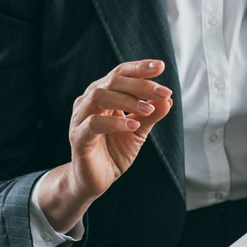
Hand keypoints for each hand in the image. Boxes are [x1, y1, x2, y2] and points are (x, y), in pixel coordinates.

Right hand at [38, 60, 171, 231]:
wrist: (95, 181)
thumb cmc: (114, 151)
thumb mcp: (138, 132)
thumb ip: (151, 115)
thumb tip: (168, 99)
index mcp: (103, 94)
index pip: (121, 73)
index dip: (139, 68)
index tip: (161, 66)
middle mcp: (89, 100)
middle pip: (113, 81)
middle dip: (140, 84)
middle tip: (163, 92)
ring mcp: (81, 117)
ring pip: (99, 96)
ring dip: (127, 100)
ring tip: (148, 109)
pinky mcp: (78, 137)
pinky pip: (94, 124)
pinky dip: (115, 122)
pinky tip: (133, 125)